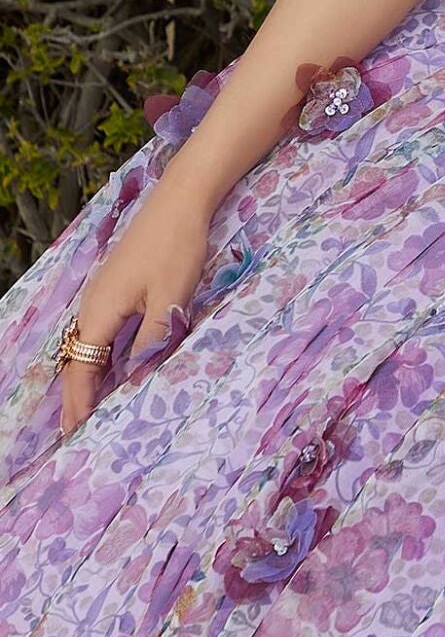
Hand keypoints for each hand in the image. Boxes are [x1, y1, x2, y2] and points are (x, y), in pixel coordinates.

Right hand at [56, 187, 216, 438]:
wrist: (178, 203)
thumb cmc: (176, 249)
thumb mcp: (170, 299)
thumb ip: (152, 339)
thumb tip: (135, 377)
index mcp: (100, 312)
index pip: (82, 369)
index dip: (79, 403)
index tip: (77, 433)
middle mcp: (93, 306)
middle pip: (77, 361)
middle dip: (75, 397)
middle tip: (75, 433)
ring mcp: (102, 296)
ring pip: (87, 347)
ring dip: (86, 379)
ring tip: (88, 410)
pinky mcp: (115, 288)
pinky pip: (99, 333)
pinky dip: (98, 358)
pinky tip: (110, 369)